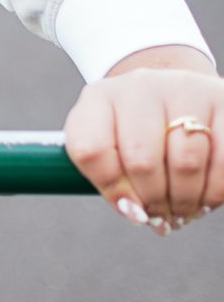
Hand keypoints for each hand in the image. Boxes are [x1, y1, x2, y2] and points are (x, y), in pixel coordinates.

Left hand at [64, 45, 223, 235]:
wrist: (175, 99)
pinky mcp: (221, 98)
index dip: (110, 188)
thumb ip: (112, 180)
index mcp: (100, 98)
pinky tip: (204, 196)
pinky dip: (213, 191)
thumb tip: (137, 213)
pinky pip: (222, 161)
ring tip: (182, 209)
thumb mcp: (110, 149)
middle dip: (153, 201)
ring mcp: (184, 89)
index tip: (129, 208)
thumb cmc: (136, 133)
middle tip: (161, 215)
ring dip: (185, 200)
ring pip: (186, 162)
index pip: (91, 149)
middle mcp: (140, 86)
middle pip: (142, 160)